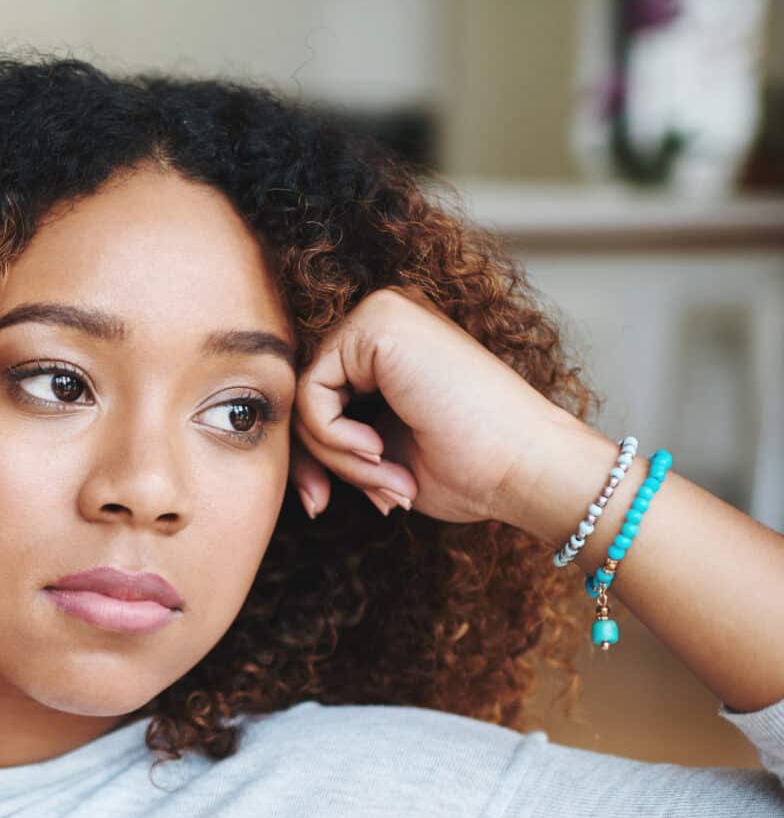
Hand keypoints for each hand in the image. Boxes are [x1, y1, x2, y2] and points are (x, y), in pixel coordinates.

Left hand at [287, 288, 579, 524]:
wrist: (526, 469)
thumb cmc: (471, 469)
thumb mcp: (380, 456)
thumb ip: (334, 441)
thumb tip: (290, 466)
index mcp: (388, 346)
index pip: (315, 397)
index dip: (310, 457)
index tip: (319, 503)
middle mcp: (384, 319)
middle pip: (302, 394)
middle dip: (314, 459)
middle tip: (343, 502)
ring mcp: (382, 314)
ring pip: (304, 396)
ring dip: (335, 456)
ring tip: (387, 478)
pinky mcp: (378, 323)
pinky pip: (311, 392)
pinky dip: (333, 438)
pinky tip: (380, 452)